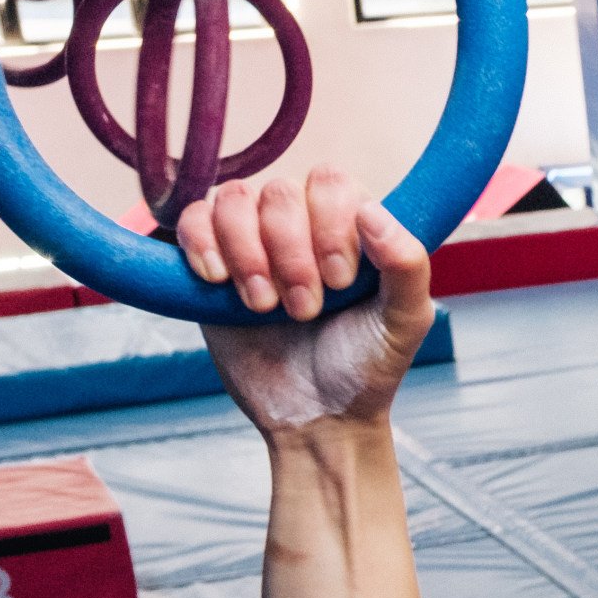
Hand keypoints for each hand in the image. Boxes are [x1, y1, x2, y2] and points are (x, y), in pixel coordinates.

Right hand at [180, 165, 437, 437]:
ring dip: (248, 254)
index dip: (330, 228)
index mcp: (351, 224)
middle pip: (279, 192)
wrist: (317, 415)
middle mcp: (301, 221)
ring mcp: (253, 238)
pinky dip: (201, 242)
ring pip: (233, 199)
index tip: (339, 283)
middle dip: (290, 255)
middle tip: (304, 309)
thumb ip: (406, 264)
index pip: (330, 183)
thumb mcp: (405, 321)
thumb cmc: (367, 365)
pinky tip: (217, 280)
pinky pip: (191, 219)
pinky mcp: (211, 261)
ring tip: (263, 305)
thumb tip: (372, 210)